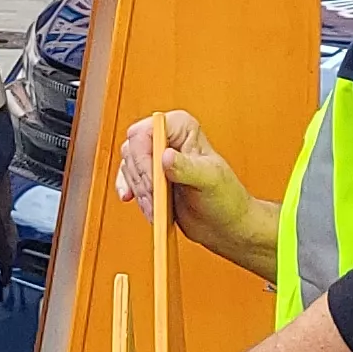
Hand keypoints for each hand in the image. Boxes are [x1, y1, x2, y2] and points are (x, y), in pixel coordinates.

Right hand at [116, 111, 274, 273]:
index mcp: (182, 127)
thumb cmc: (225, 197)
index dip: (145, 157)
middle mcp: (166, 137)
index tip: (153, 181)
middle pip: (133, 149)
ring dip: (140, 190)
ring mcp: (155, 157)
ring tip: (156, 208)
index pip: (147, 131)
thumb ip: (187, 167)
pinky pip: (127, 178)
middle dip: (142, 178)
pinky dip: (129, 190)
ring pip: (129, 166)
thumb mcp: (210, 180)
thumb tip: (165, 157)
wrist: (224, 224)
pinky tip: (132, 198)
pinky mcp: (148, 176)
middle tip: (155, 199)